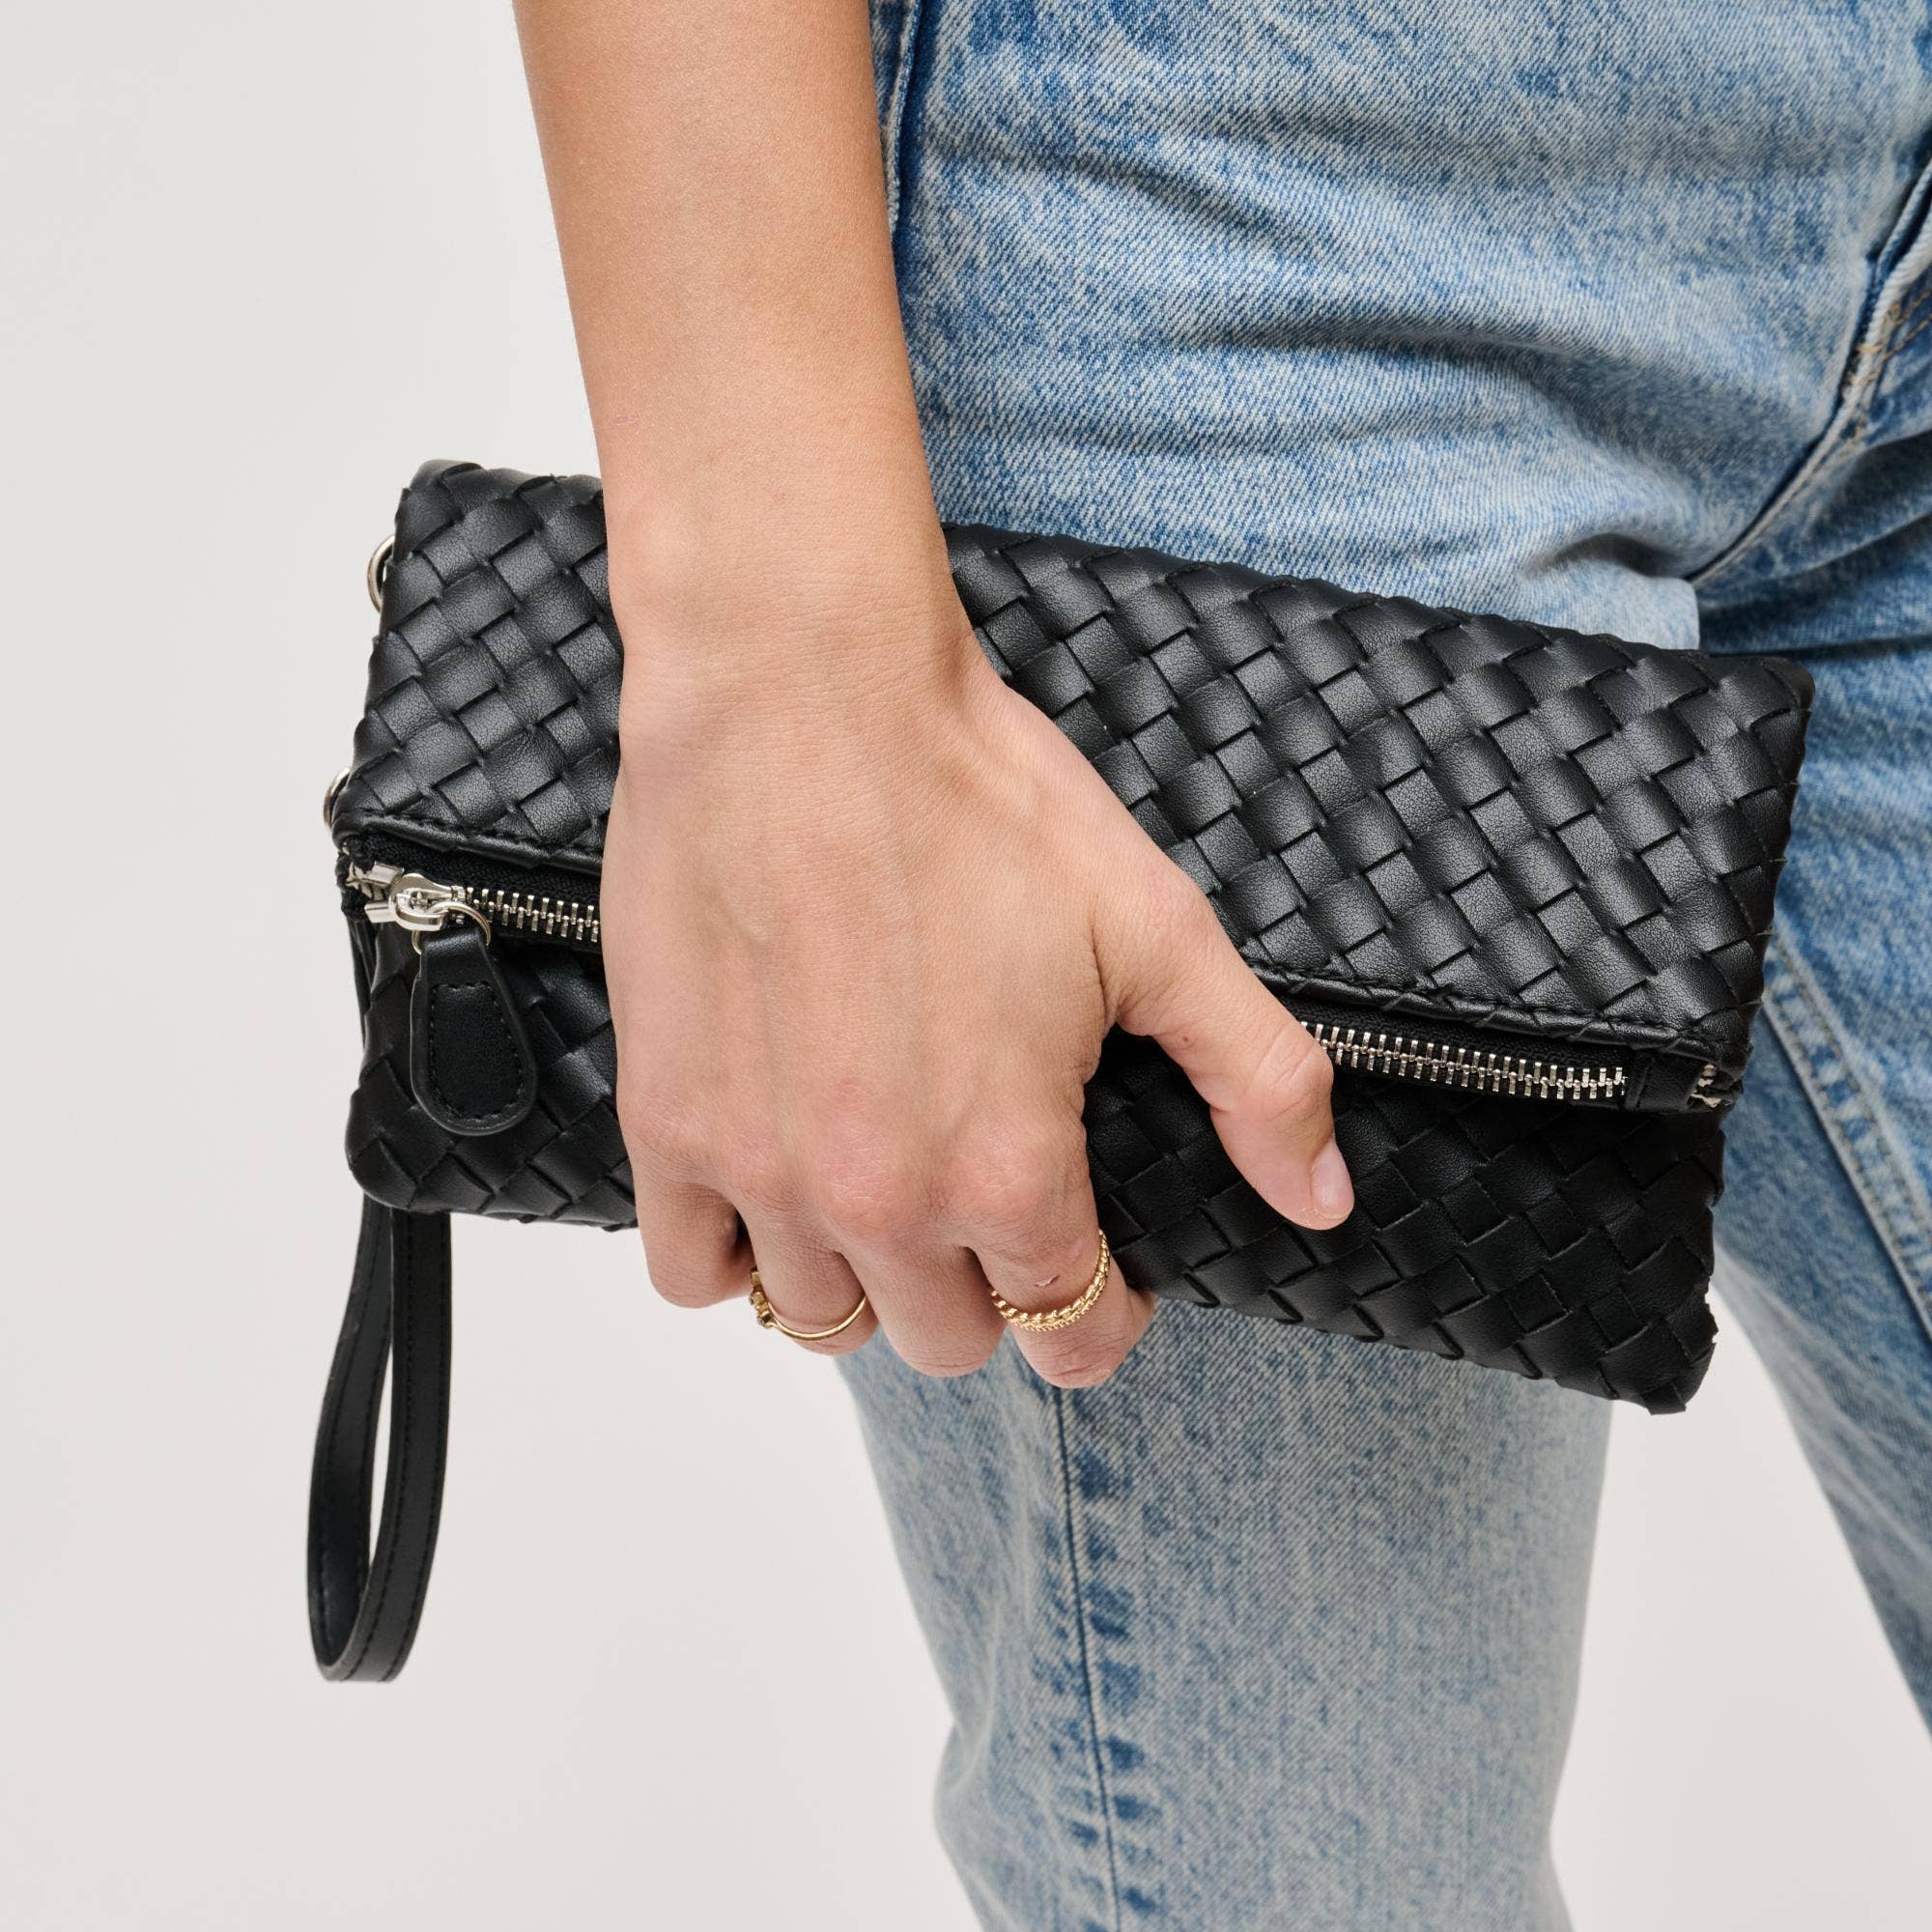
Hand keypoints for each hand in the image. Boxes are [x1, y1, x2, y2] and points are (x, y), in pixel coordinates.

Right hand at [605, 543, 1353, 1388]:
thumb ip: (1255, 1079)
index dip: (1101, 1316)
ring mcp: (760, 1169)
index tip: (1096, 1274)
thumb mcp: (1156, 928)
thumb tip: (1319, 1199)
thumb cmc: (970, 797)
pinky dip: (736, 1255)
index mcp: (1008, 1166)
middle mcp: (879, 1198)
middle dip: (986, 1296)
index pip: (1068, 1335)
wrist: (801, 696)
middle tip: (989, 1208)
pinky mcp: (668, 1120)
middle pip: (945, 1341)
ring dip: (865, 1278)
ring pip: (821, 1321)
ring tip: (884, 1193)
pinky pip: (689, 1271)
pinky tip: (776, 1187)